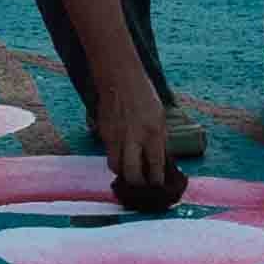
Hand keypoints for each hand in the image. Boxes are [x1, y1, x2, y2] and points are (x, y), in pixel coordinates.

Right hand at [93, 84, 180, 211]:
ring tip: (129, 172)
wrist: (119, 78)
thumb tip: (160, 160)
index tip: (157, 184)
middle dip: (137, 183)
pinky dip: (115, 157)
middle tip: (141, 184)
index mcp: (153, 132)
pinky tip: (121, 155)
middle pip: (132, 173)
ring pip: (115, 166)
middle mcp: (133, 137)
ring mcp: (115, 136)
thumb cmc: (144, 95)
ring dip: (123, 173)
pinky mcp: (103, 133)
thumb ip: (159, 139)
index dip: (156, 179)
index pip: (155, 165)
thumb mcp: (159, 116)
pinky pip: (108, 153)